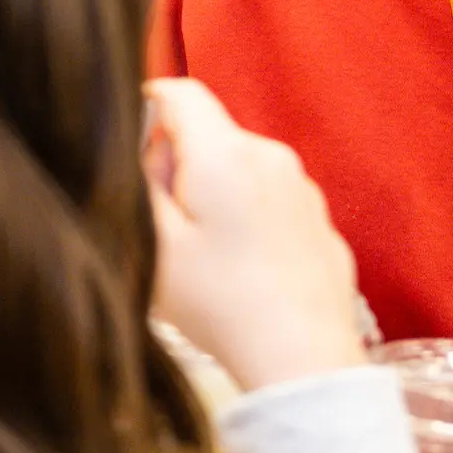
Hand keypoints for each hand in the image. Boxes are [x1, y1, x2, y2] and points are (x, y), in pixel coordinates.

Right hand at [144, 78, 368, 391]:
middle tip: (164, 226)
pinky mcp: (320, 223)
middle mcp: (271, 157)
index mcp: (225, 153)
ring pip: (238, 169)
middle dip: (176, 165)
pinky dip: (246, 221)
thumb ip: (135, 179)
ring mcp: (302, 190)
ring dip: (212, 196)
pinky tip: (240, 272)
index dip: (143, 111)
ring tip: (203, 257)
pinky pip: (268, 202)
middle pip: (207, 134)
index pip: (178, 92)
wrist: (301, 360)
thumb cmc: (219, 303)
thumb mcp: (151, 241)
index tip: (133, 161)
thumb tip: (137, 145)